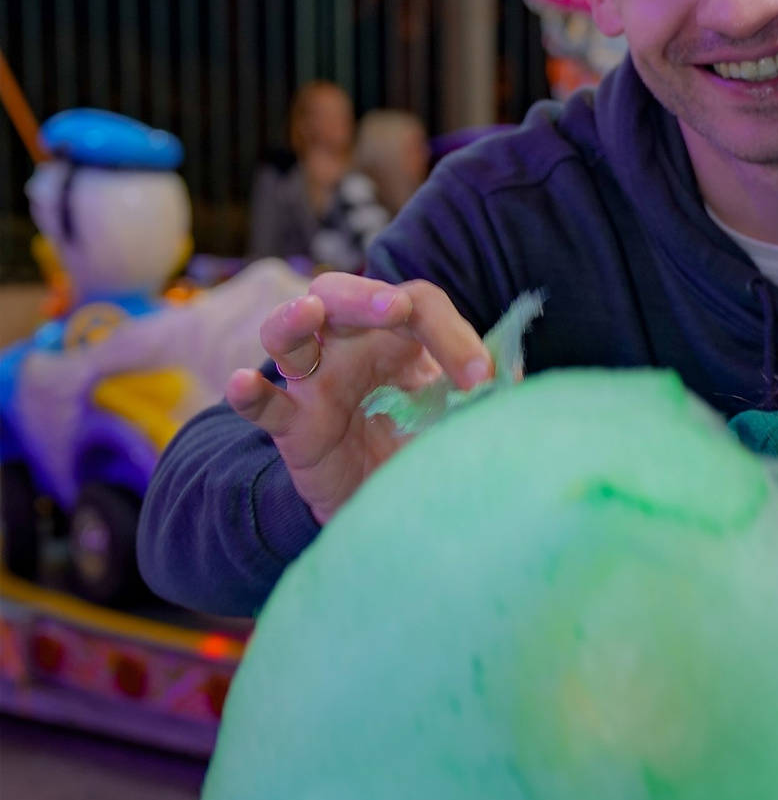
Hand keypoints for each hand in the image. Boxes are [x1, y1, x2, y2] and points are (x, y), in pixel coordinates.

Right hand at [228, 273, 492, 525]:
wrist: (390, 504)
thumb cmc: (424, 442)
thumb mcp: (462, 415)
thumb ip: (485, 393)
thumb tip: (515, 378)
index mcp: (397, 333)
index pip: (419, 305)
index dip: (452, 334)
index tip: (483, 382)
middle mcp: (349, 345)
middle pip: (340, 295)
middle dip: (365, 296)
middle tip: (397, 309)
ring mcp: (313, 383)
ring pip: (286, 334)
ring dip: (294, 319)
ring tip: (309, 314)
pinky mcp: (292, 427)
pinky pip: (262, 405)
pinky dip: (248, 394)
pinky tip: (241, 384)